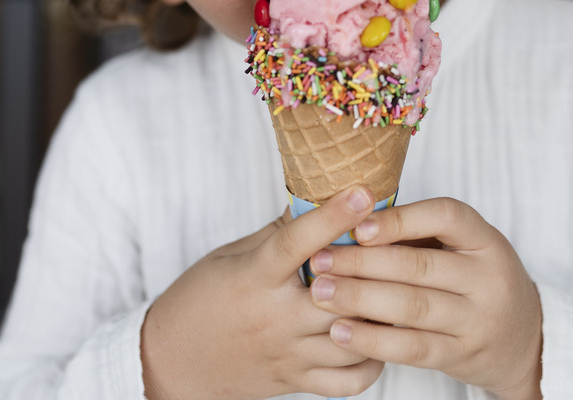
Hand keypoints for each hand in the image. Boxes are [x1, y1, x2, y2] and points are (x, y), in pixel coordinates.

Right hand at [140, 186, 384, 399]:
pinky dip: (374, 359)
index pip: (295, 243)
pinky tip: (380, 334)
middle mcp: (274, 318)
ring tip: (402, 288)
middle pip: (337, 295)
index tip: (363, 192)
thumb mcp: (231, 256)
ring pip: (352, 337)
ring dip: (381, 313)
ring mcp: (287, 354)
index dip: (331, 217)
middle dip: (373, 270)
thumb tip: (322, 199)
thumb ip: (279, 234)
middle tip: (401, 244)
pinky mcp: (296, 382)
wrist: (170, 363)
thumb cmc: (200, 299)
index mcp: (254, 278)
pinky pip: (349, 380)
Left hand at [308, 197, 542, 399]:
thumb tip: (352, 217)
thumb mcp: (467, 248)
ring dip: (360, 298)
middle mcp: (487, 277)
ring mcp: (477, 319)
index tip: (357, 226)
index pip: (446, 217)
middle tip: (319, 259)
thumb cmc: (477, 281)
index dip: (400, 219)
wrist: (523, 339)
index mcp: (486, 240)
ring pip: (412, 306)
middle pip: (419, 265)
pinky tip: (341, 332)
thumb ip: (422, 235)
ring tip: (321, 292)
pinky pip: (412, 347)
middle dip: (362, 261)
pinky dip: (373, 339)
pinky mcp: (461, 354)